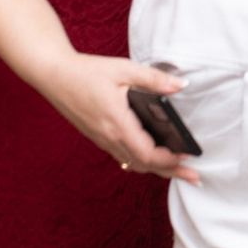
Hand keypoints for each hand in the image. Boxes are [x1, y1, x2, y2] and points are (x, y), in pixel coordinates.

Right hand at [34, 51, 198, 182]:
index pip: (147, 153)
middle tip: (194, 177)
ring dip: (157, 169)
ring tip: (178, 172)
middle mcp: (109, 137)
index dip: (170, 159)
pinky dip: (142, 162)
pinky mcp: (98, 137)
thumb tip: (181, 85)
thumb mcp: (124, 70)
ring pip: (133, 164)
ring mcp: (102, 140)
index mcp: (117, 123)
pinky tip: (151, 159)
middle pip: (144, 165)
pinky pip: (123, 157)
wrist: (53, 75)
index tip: (187, 155)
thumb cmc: (86, 72)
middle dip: (171, 172)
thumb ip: (154, 79)